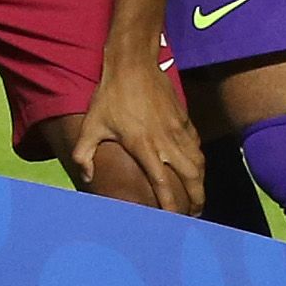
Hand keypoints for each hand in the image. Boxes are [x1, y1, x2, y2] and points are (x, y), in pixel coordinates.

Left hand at [68, 52, 203, 214]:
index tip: (173, 220)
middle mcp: (166, 141)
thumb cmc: (110, 96)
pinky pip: (197, 147)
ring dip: (201, 184)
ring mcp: (179, 130)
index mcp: (144, 146)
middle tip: (194, 215)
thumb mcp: (92, 124)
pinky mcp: (185, 120)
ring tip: (198, 199)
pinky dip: (200, 163)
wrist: (134, 64)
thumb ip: (84, 153)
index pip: (162, 183)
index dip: (170, 205)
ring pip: (199, 163)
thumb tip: (85, 177)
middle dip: (196, 200)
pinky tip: (196, 171)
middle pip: (191, 177)